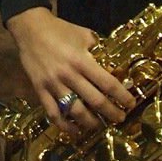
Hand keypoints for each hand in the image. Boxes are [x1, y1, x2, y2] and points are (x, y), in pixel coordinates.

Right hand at [6, 7, 133, 135]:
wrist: (30, 28)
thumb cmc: (60, 30)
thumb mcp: (84, 34)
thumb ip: (98, 49)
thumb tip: (112, 64)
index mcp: (82, 60)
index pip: (108, 83)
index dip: (122, 96)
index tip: (131, 103)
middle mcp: (69, 75)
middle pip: (95, 101)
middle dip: (111, 113)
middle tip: (120, 118)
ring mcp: (54, 85)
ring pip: (75, 112)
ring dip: (91, 123)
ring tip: (100, 126)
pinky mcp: (40, 90)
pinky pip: (53, 113)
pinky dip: (65, 126)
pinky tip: (75, 132)